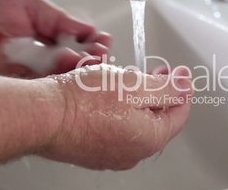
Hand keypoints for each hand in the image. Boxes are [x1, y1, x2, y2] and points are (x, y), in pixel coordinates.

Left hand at [0, 0, 110, 76]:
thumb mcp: (25, 1)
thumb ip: (59, 19)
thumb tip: (87, 30)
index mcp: (40, 31)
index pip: (73, 40)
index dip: (91, 42)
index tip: (103, 42)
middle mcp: (36, 53)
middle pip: (72, 60)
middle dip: (91, 57)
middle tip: (102, 55)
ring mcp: (28, 71)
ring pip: (62, 74)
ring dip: (81, 69)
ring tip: (95, 62)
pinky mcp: (18, 86)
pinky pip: (45, 85)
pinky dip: (62, 81)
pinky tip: (76, 72)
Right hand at [37, 65, 192, 169]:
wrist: (42, 116)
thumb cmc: (82, 103)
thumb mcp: (134, 86)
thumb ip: (166, 88)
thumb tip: (185, 86)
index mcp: (150, 138)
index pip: (179, 113)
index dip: (182, 89)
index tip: (180, 75)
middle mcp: (133, 152)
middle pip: (158, 118)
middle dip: (159, 92)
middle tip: (156, 74)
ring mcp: (112, 153)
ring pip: (136, 121)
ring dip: (138, 99)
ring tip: (127, 80)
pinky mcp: (94, 150)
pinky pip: (116, 127)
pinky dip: (119, 110)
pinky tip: (108, 95)